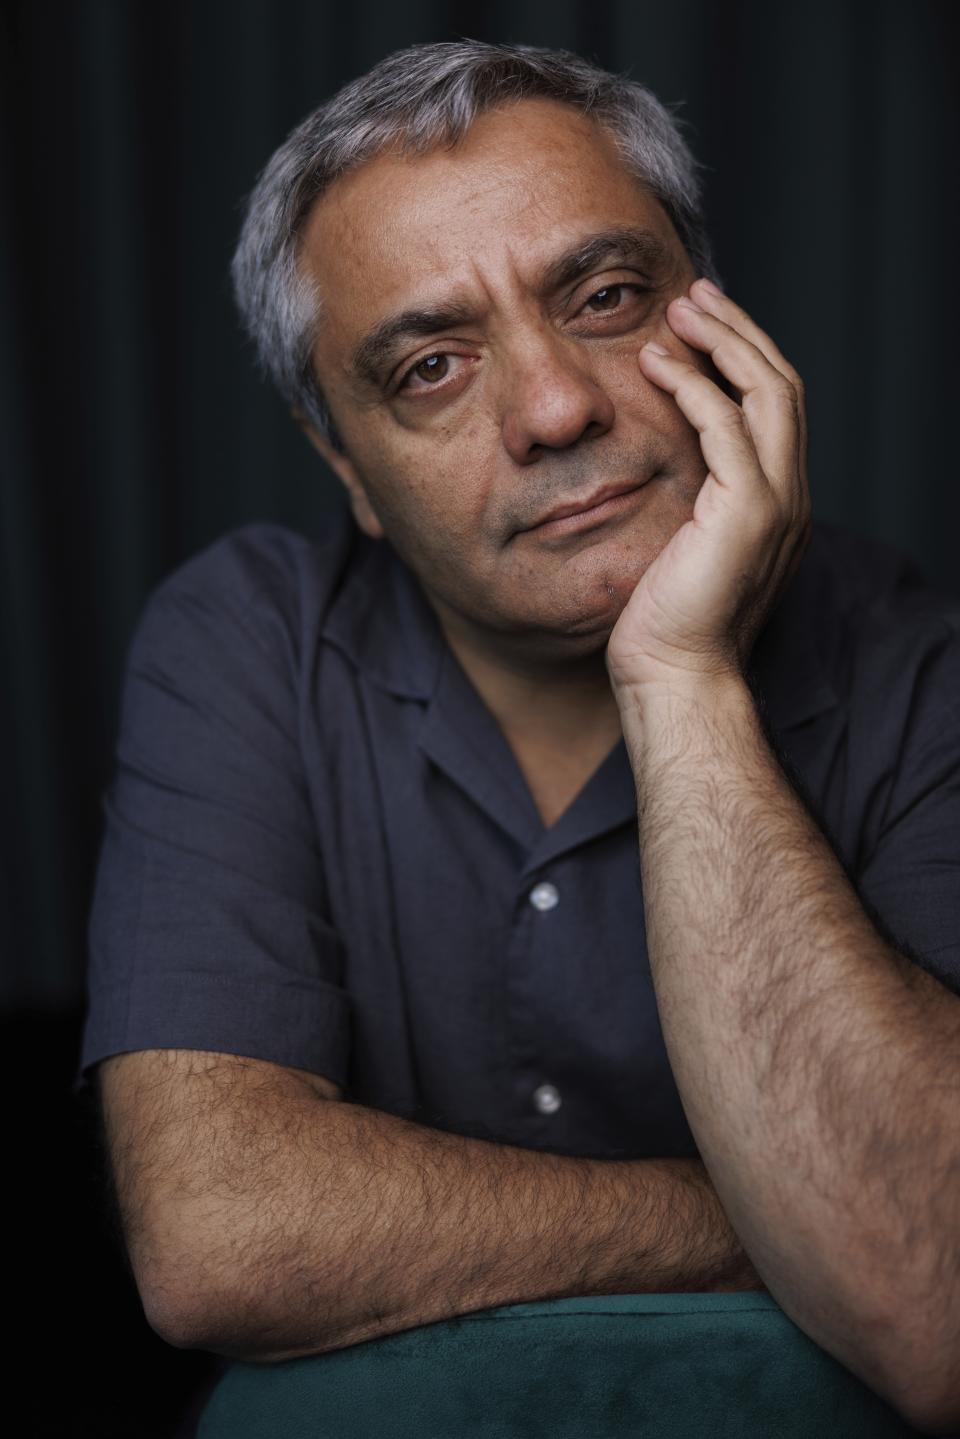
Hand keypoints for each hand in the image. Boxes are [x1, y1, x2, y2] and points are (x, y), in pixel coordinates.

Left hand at [605, 277, 811, 696]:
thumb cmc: (665, 621)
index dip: (743, 356)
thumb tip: (662, 457)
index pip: (775, 407)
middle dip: (738, 332)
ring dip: (723, 342)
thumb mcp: (682, 544)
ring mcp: (776, 502)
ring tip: (679, 311)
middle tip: (693, 295)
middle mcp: (789, 494)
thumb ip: (689, 496)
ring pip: (767, 392)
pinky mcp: (748, 512)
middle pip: (781, 385)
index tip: (701, 324)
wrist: (675, 674)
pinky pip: (726, 428)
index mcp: (777, 500)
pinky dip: (693, 387)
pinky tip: (658, 365)